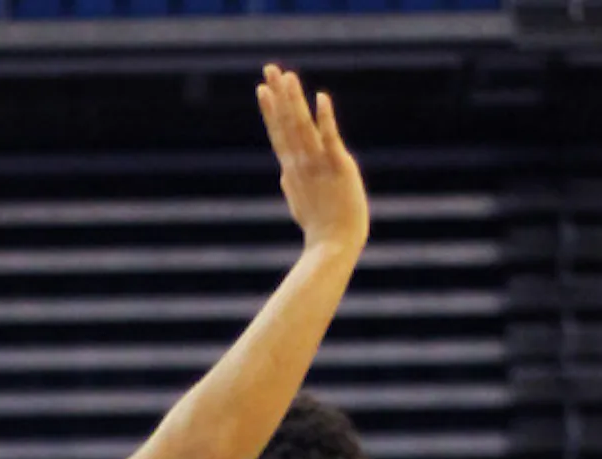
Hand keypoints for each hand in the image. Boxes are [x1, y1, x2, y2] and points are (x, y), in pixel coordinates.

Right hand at [257, 64, 368, 253]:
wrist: (333, 247)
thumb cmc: (320, 230)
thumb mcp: (300, 203)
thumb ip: (291, 183)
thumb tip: (284, 173)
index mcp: (292, 171)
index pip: (278, 134)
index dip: (270, 111)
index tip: (262, 89)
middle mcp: (301, 164)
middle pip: (286, 124)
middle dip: (277, 95)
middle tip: (269, 69)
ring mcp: (318, 164)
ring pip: (302, 126)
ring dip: (294, 100)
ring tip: (287, 76)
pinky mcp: (338, 167)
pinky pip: (329, 138)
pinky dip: (324, 117)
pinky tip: (320, 98)